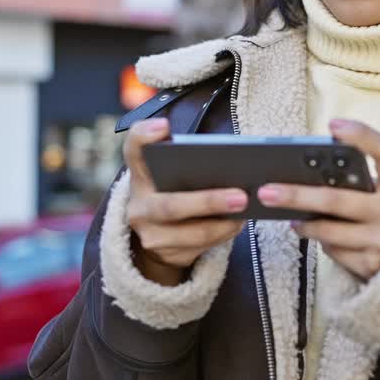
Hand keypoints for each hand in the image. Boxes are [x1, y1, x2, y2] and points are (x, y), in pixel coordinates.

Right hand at [123, 118, 246, 285]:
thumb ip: (188, 160)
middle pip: (168, 205)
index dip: (144, 137)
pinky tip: (238, 223)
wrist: (158, 230)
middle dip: (207, 202)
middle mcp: (138, 204)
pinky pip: (198, 248)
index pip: (134, 149)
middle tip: (241, 196)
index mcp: (140, 172)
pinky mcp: (164, 254)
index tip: (165, 125)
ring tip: (245, 211)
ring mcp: (149, 232)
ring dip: (221, 224)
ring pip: (187, 233)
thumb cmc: (175, 187)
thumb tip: (230, 160)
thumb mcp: (172, 170)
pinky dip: (222, 235)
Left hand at [258, 120, 379, 279]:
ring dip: (303, 223)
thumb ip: (361, 182)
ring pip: (327, 230)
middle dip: (296, 195)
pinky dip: (324, 243)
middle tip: (266, 191)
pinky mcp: (372, 266)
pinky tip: (323, 238)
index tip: (334, 125)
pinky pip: (333, 252)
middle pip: (335, 199)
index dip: (362, 136)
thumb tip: (310, 173)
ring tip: (289, 217)